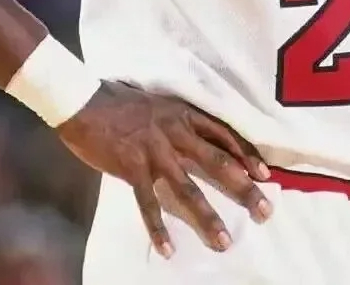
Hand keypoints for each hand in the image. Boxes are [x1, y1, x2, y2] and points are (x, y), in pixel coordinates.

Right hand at [57, 82, 271, 256]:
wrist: (84, 101)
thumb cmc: (121, 102)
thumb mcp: (159, 106)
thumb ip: (179, 123)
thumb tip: (199, 142)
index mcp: (183, 114)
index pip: (224, 134)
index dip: (246, 154)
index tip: (265, 174)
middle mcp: (175, 131)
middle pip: (217, 162)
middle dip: (243, 188)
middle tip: (265, 211)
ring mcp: (155, 151)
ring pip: (188, 188)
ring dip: (207, 217)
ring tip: (224, 241)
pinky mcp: (132, 167)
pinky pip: (148, 203)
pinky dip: (157, 228)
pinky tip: (167, 249)